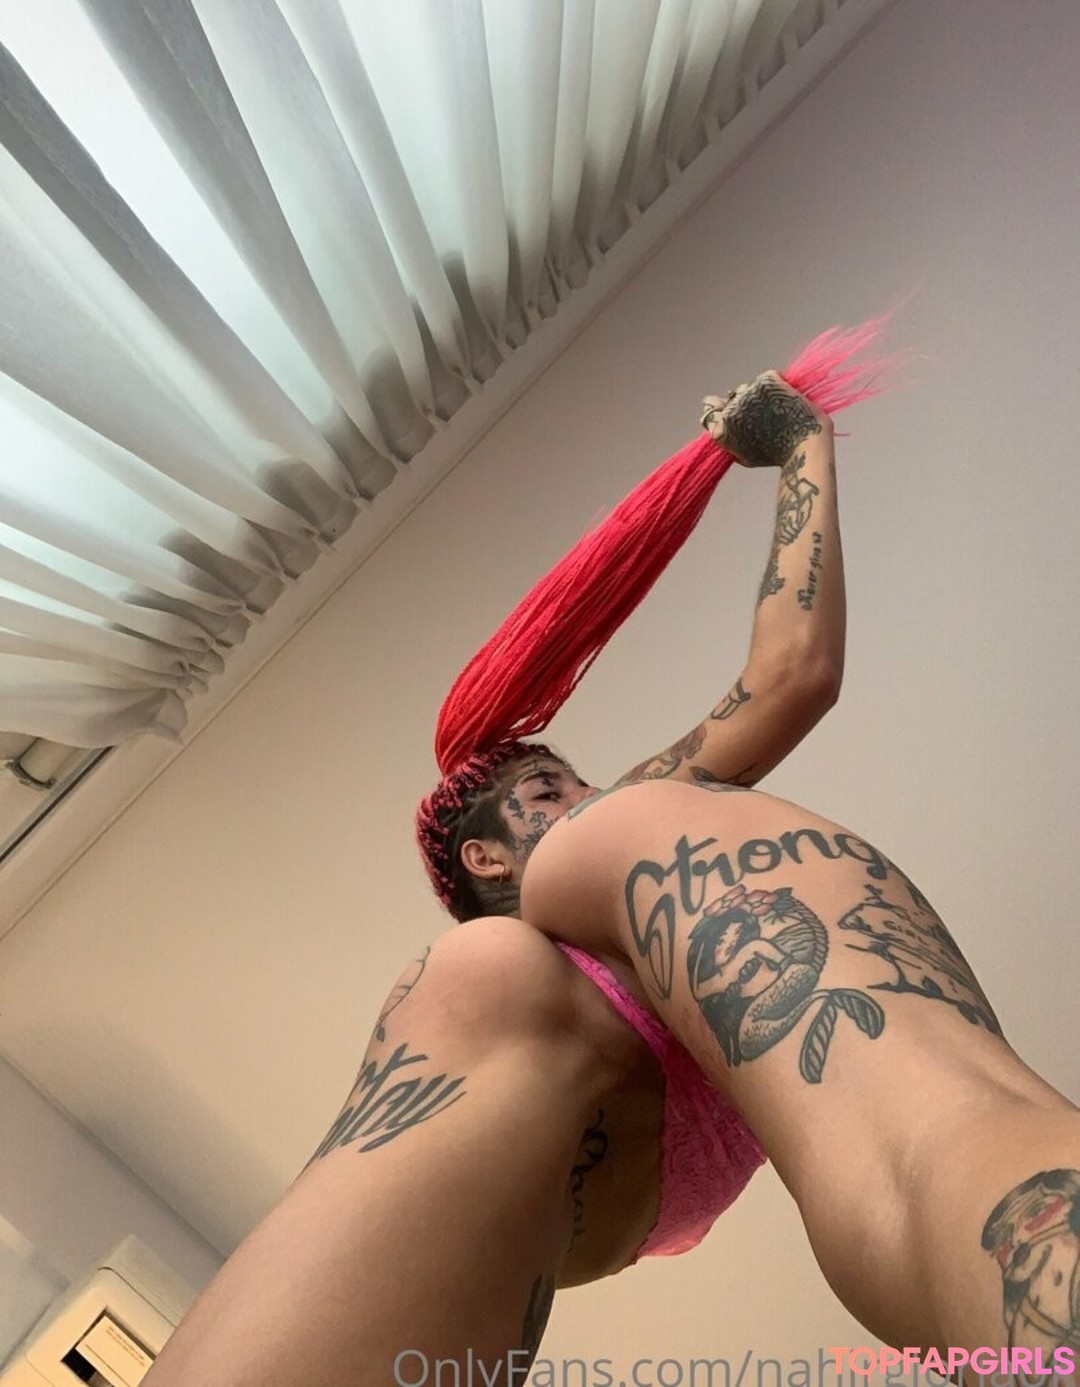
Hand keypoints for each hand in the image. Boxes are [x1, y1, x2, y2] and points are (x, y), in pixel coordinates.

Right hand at [701, 371, 831, 467]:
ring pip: (750, 387)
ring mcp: (748, 393)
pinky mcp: (766, 381)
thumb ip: (729, 437)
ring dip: (760, 394)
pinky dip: (777, 385)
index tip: (729, 408)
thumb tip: (717, 418)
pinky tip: (786, 400)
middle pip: (732, 396)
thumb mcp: (744, 455)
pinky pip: (768, 377)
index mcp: (722, 429)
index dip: (719, 407)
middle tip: (764, 415)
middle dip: (744, 402)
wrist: (805, 446)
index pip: (710, 408)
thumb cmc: (777, 455)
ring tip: (777, 411)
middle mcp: (731, 409)